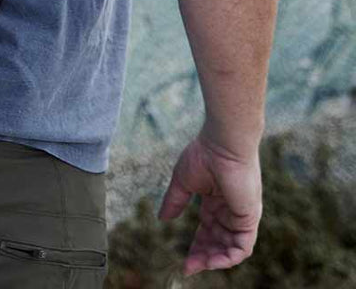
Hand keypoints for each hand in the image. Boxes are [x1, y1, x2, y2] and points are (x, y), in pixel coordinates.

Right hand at [157, 128, 262, 276]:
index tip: (184, 260)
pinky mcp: (249, 219)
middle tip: (188, 267)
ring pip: (230, 248)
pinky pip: (243, 247)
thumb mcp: (183, 182)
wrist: (222, 146)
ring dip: (215, 260)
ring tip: (198, 265)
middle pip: (217, 242)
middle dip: (203, 256)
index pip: (207, 230)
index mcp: (215, 201)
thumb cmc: (203, 156)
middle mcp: (230, 211)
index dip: (196, 245)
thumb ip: (174, 201)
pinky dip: (229, 257)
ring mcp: (241, 216)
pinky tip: (213, 261)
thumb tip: (162, 219)